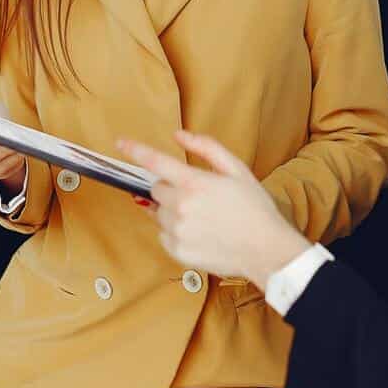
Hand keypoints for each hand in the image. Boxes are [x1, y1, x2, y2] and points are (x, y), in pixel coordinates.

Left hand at [117, 130, 310, 288]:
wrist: (266, 249)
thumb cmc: (254, 207)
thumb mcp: (236, 169)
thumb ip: (206, 148)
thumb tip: (179, 136)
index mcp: (194, 183)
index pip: (155, 162)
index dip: (135, 150)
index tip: (121, 143)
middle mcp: (180, 207)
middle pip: (157, 189)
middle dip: (171, 188)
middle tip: (197, 196)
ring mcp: (177, 231)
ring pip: (158, 213)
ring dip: (173, 211)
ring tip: (202, 217)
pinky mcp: (177, 251)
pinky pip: (163, 235)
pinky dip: (175, 232)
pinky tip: (199, 232)